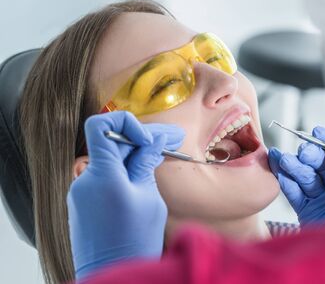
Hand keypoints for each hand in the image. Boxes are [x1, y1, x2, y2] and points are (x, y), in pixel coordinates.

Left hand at [67, 111, 184, 278]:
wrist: (112, 275)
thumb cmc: (133, 243)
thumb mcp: (148, 198)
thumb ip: (146, 164)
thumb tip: (154, 139)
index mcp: (101, 175)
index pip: (100, 126)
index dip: (126, 123)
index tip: (148, 139)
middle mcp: (85, 179)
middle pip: (112, 143)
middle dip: (144, 139)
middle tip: (174, 139)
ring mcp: (82, 191)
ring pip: (111, 160)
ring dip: (136, 154)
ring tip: (165, 152)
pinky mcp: (85, 202)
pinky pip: (106, 176)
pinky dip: (125, 170)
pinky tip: (146, 170)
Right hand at [268, 127, 324, 225]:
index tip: (316, 132)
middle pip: (316, 165)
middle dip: (307, 156)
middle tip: (301, 152)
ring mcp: (320, 199)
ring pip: (302, 177)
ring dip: (291, 166)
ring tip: (280, 158)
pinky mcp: (306, 211)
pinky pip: (293, 193)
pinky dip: (285, 182)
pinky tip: (279, 171)